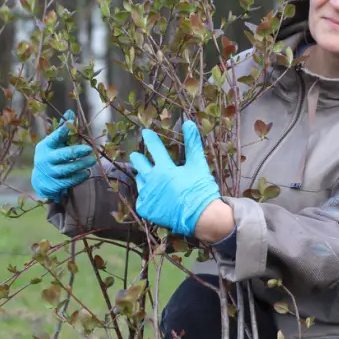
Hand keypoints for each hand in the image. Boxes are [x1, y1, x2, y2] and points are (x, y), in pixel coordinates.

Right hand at [31, 110, 96, 202]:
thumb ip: (63, 130)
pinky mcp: (55, 184)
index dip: (62, 130)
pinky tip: (87, 172)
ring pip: (67, 169)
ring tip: (92, 160)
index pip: (55, 137)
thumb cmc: (52, 155)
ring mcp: (50, 172)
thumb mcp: (54, 143)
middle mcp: (46, 159)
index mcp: (46, 146)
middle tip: (89, 149)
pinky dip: (79, 176)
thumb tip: (70, 112)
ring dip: (81, 164)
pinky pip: (69, 181)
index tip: (70, 123)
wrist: (40, 179)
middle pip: (62, 155)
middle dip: (76, 151)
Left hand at [129, 120, 220, 236]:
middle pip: (139, 164)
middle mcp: (152, 181)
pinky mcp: (146, 209)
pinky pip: (141, 199)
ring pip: (139, 181)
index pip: (154, 149)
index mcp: (164, 169)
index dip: (150, 139)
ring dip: (142, 176)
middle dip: (138, 158)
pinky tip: (152, 194)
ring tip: (146, 175)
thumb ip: (192, 143)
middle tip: (137, 156)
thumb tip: (188, 122)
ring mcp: (148, 196)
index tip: (145, 133)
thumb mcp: (198, 164)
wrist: (201, 216)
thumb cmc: (201, 189)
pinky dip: (146, 195)